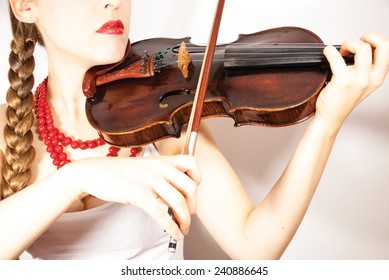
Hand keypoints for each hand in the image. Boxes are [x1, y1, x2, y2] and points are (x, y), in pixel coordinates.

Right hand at [63, 155, 201, 240]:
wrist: (94, 172)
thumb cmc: (120, 172)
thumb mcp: (145, 167)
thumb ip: (162, 175)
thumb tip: (177, 193)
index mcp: (162, 160)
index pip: (192, 163)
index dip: (197, 179)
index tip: (192, 193)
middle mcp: (159, 168)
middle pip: (190, 187)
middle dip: (194, 205)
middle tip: (189, 214)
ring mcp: (149, 180)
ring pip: (179, 203)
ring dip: (185, 220)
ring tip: (183, 229)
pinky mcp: (138, 193)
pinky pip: (162, 214)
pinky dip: (172, 227)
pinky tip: (174, 233)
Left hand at [316, 32, 388, 126]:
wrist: (330, 117)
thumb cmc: (341, 100)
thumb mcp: (361, 83)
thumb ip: (364, 67)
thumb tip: (357, 46)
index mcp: (378, 77)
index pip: (388, 49)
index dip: (375, 40)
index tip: (362, 43)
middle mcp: (372, 78)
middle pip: (382, 44)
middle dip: (368, 36)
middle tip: (354, 43)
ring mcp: (359, 80)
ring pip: (362, 48)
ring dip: (349, 43)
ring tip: (341, 51)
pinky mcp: (343, 81)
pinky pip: (337, 57)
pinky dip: (329, 51)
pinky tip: (327, 53)